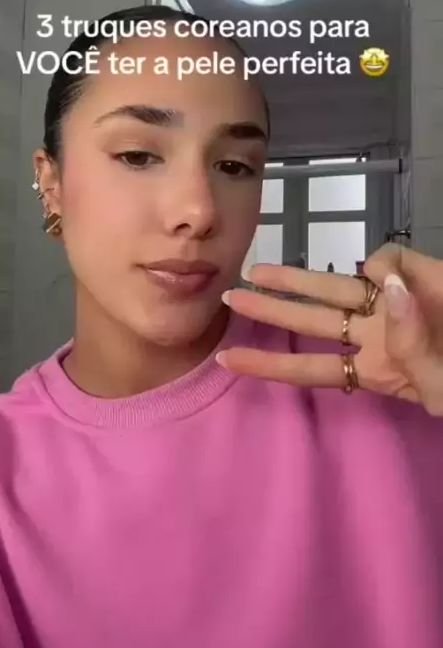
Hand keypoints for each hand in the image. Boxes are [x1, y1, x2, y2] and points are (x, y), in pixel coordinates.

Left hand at [217, 244, 442, 415]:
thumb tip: (387, 290)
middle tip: (227, 298)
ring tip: (258, 270)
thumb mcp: (440, 386)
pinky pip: (384, 261)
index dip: (270, 363)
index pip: (312, 368)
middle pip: (311, 321)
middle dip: (269, 311)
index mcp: (377, 368)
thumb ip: (413, 349)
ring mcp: (393, 302)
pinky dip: (381, 265)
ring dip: (296, 278)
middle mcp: (375, 333)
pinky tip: (398, 279)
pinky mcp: (416, 273)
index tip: (226, 358)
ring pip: (335, 285)